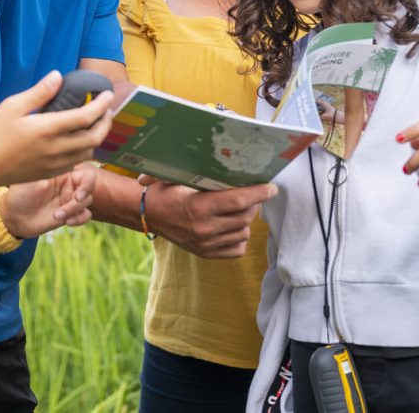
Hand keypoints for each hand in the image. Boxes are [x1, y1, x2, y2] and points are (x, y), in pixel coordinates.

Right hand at [0, 71, 113, 186]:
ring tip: (96, 125)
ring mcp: (55, 163)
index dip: (101, 105)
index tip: (108, 95)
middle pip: (95, 137)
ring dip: (97, 137)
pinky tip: (80, 142)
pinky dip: (85, 150)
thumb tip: (57, 76)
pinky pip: (76, 162)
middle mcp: (57, 148)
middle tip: (107, 110)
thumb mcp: (13, 106)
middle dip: (106, 122)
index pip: (86, 116)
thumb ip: (39, 92)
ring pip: (88, 152)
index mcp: (49, 129)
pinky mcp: (50, 173)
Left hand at [0, 163, 96, 238]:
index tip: (78, 195)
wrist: (13, 217)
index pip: (85, 173)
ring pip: (87, 202)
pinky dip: (80, 219)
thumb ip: (49, 173)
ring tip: (57, 216)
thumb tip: (62, 166)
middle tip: (67, 206)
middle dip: (81, 199)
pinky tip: (66, 222)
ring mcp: (68, 199)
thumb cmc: (19, 194)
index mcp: (62, 173)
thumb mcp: (32, 180)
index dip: (87, 184)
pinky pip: (85, 215)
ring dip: (74, 210)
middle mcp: (67, 185)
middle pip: (89, 189)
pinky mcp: (68, 214)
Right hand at [139, 176, 275, 258]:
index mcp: (199, 206)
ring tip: (238, 209)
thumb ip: (206, 174)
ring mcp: (205, 244)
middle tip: (251, 194)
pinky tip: (231, 225)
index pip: (239, 200)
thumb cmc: (165, 190)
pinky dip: (239, 237)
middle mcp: (204, 228)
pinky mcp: (206, 254)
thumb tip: (235, 164)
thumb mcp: (180, 176)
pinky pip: (237, 248)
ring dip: (246, 220)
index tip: (271, 188)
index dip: (259, 193)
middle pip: (245, 216)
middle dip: (253, 204)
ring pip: (243, 232)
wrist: (147, 214)